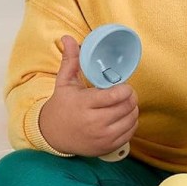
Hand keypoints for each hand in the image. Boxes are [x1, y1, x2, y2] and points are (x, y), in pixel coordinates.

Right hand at [39, 35, 138, 156]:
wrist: (54, 135)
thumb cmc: (61, 106)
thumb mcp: (64, 82)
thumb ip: (70, 61)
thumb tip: (68, 38)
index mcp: (85, 104)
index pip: (115, 96)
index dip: (126, 89)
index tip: (124, 86)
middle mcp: (95, 122)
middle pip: (127, 107)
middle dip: (131, 98)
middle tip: (127, 93)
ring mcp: (102, 137)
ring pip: (131, 120)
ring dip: (133, 110)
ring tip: (126, 104)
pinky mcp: (108, 147)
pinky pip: (130, 133)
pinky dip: (131, 123)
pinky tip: (125, 117)